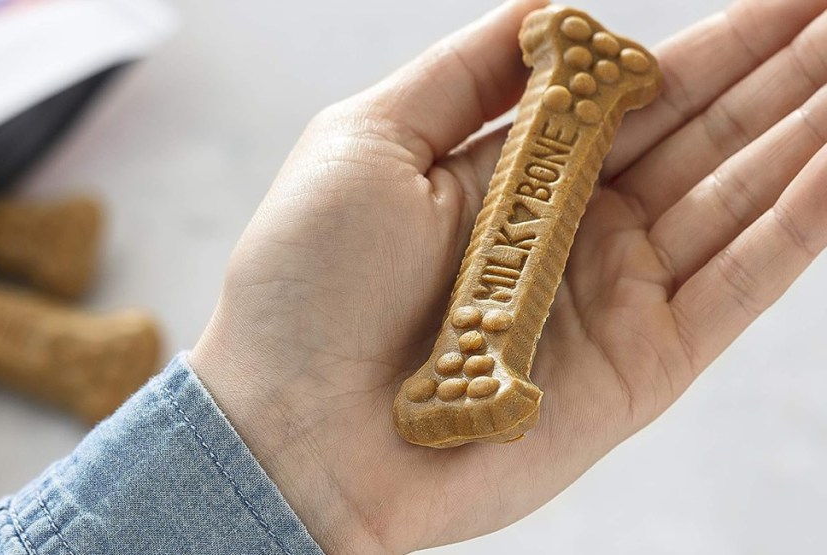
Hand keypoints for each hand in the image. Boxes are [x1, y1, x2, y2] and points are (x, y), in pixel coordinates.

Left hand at [190, 0, 826, 551]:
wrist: (289, 427)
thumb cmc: (303, 285)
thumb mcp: (369, 140)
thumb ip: (467, 72)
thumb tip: (548, 9)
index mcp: (512, 174)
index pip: (635, 95)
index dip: (716, 43)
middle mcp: (573, 230)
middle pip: (703, 138)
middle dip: (785, 75)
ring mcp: (612, 298)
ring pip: (736, 200)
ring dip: (809, 136)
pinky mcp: (639, 369)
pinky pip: (738, 284)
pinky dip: (800, 223)